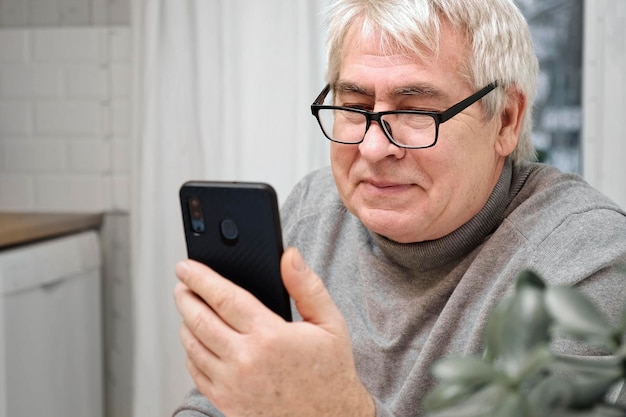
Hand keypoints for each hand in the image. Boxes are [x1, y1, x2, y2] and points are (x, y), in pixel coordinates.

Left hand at [174, 247, 374, 416]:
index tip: (187, 266)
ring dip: (185, 322)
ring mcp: (232, 384)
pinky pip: (195, 372)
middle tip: (182, 283)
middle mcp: (246, 360)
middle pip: (199, 319)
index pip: (223, 297)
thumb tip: (289, 256)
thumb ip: (306, 286)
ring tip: (188, 308)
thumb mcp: (329, 323)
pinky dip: (190, 351)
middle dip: (185, 296)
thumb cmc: (330, 371)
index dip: (200, 278)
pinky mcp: (226, 402)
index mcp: (270, 336)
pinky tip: (196, 340)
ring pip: (192, 345)